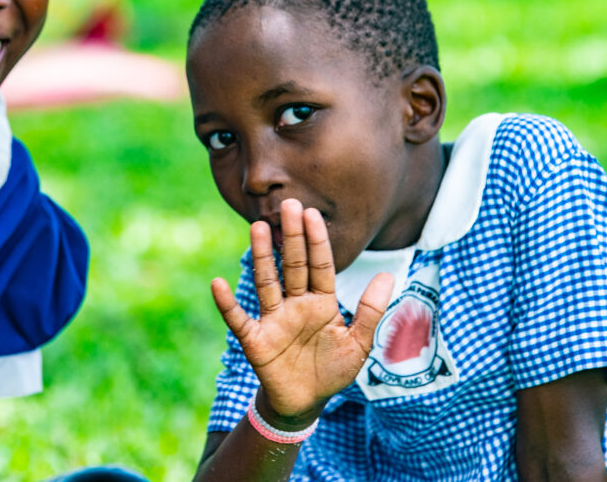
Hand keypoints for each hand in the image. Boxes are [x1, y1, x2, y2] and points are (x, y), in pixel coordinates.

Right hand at [211, 199, 393, 422]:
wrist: (305, 402)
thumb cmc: (331, 369)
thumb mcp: (358, 343)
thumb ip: (370, 310)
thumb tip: (388, 274)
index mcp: (322, 302)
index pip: (320, 266)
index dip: (317, 241)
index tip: (312, 213)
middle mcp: (295, 304)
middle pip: (293, 265)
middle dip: (291, 236)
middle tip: (289, 204)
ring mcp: (274, 319)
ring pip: (267, 282)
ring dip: (261, 256)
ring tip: (257, 227)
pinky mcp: (255, 339)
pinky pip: (239, 318)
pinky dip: (227, 303)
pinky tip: (218, 284)